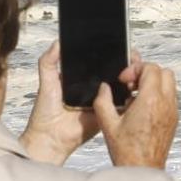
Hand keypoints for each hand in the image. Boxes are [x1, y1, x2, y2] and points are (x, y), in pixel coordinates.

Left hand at [18, 41, 139, 165]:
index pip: (96, 63)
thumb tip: (57, 42)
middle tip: (130, 55)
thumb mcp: (46, 82)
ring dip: (128, 77)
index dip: (106, 53)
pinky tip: (133, 85)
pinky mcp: (108, 113)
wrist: (51, 138)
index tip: (116, 43)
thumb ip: (48, 62)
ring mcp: (102, 101)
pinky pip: (122, 103)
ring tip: (134, 68)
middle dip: (122, 63)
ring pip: (119, 86)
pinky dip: (128, 96)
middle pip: (111, 72)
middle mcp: (93, 89)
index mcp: (79, 80)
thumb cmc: (45, 114)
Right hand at [93, 59, 177, 169]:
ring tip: (136, 97)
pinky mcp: (174, 119)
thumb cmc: (127, 151)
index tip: (124, 80)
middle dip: (146, 73)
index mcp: (150, 100)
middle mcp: (166, 103)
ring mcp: (173, 111)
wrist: (143, 169)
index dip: (135, 69)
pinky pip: (171, 97)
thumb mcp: (108, 124)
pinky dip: (159, 95)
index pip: (151, 68)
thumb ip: (103, 100)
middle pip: (164, 72)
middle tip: (131, 85)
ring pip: (170, 84)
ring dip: (154, 84)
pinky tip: (142, 108)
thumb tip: (104, 88)